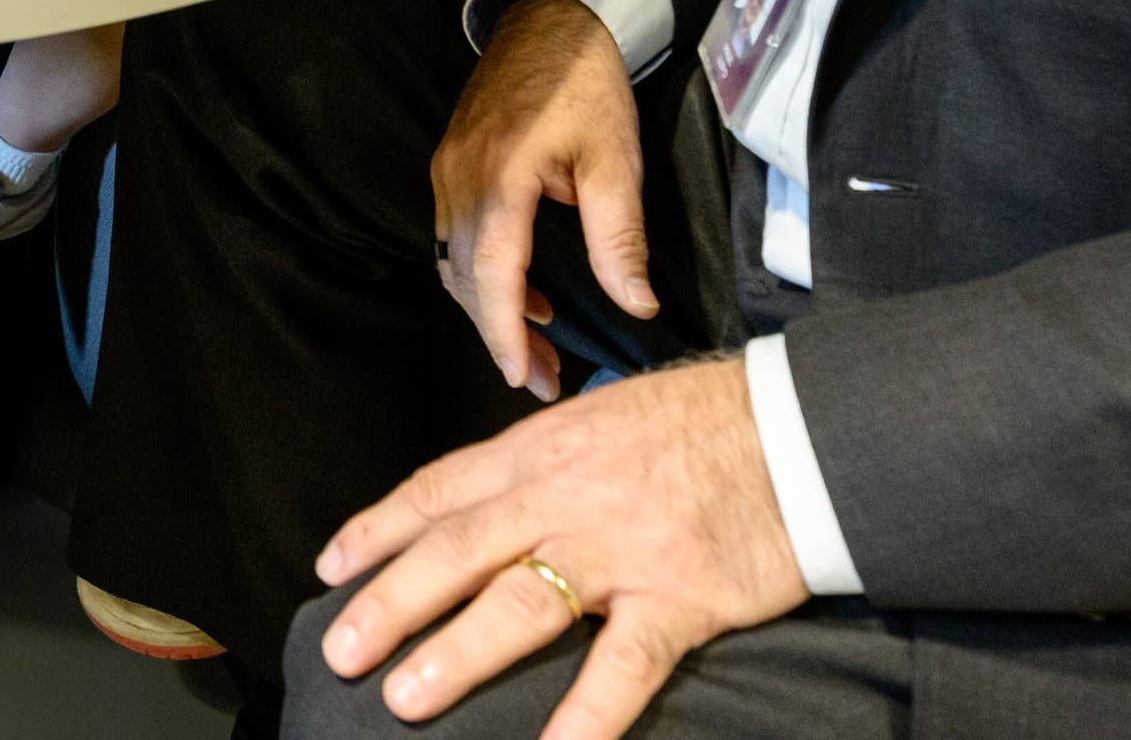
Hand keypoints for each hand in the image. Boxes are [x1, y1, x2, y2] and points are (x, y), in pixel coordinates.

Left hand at [309, 359, 804, 737]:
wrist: (799, 428)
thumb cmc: (700, 423)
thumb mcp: (602, 419)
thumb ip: (542, 464)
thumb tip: (486, 501)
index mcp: (541, 449)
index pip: (440, 490)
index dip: (380, 529)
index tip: (331, 567)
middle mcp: (566, 496)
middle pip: (459, 550)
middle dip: (391, 602)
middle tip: (340, 649)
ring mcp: (621, 549)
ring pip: (521, 603)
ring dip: (457, 654)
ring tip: (405, 698)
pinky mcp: (681, 598)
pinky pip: (625, 665)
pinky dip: (587, 715)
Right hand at [433, 0, 655, 399]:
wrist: (551, 19)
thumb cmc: (586, 83)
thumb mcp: (616, 160)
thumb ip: (619, 237)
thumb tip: (635, 306)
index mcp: (500, 177)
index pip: (491, 274)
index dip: (503, 334)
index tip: (525, 378)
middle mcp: (460, 179)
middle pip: (465, 279)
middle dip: (500, 336)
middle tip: (546, 379)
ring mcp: (448, 172)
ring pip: (453, 263)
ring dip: (488, 309)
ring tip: (539, 346)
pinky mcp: (450, 167)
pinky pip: (453, 238)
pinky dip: (482, 275)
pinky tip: (524, 291)